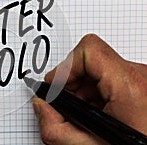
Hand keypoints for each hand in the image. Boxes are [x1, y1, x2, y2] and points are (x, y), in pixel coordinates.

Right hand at [32, 34, 146, 144]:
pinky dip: (96, 92)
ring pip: (98, 68)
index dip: (65, 67)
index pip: (89, 50)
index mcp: (131, 88)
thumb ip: (57, 128)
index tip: (56, 85)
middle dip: (71, 82)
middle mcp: (141, 76)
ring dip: (83, 89)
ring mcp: (143, 78)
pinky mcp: (142, 82)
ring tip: (86, 113)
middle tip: (69, 105)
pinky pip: (109, 75)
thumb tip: (42, 106)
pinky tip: (98, 112)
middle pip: (90, 59)